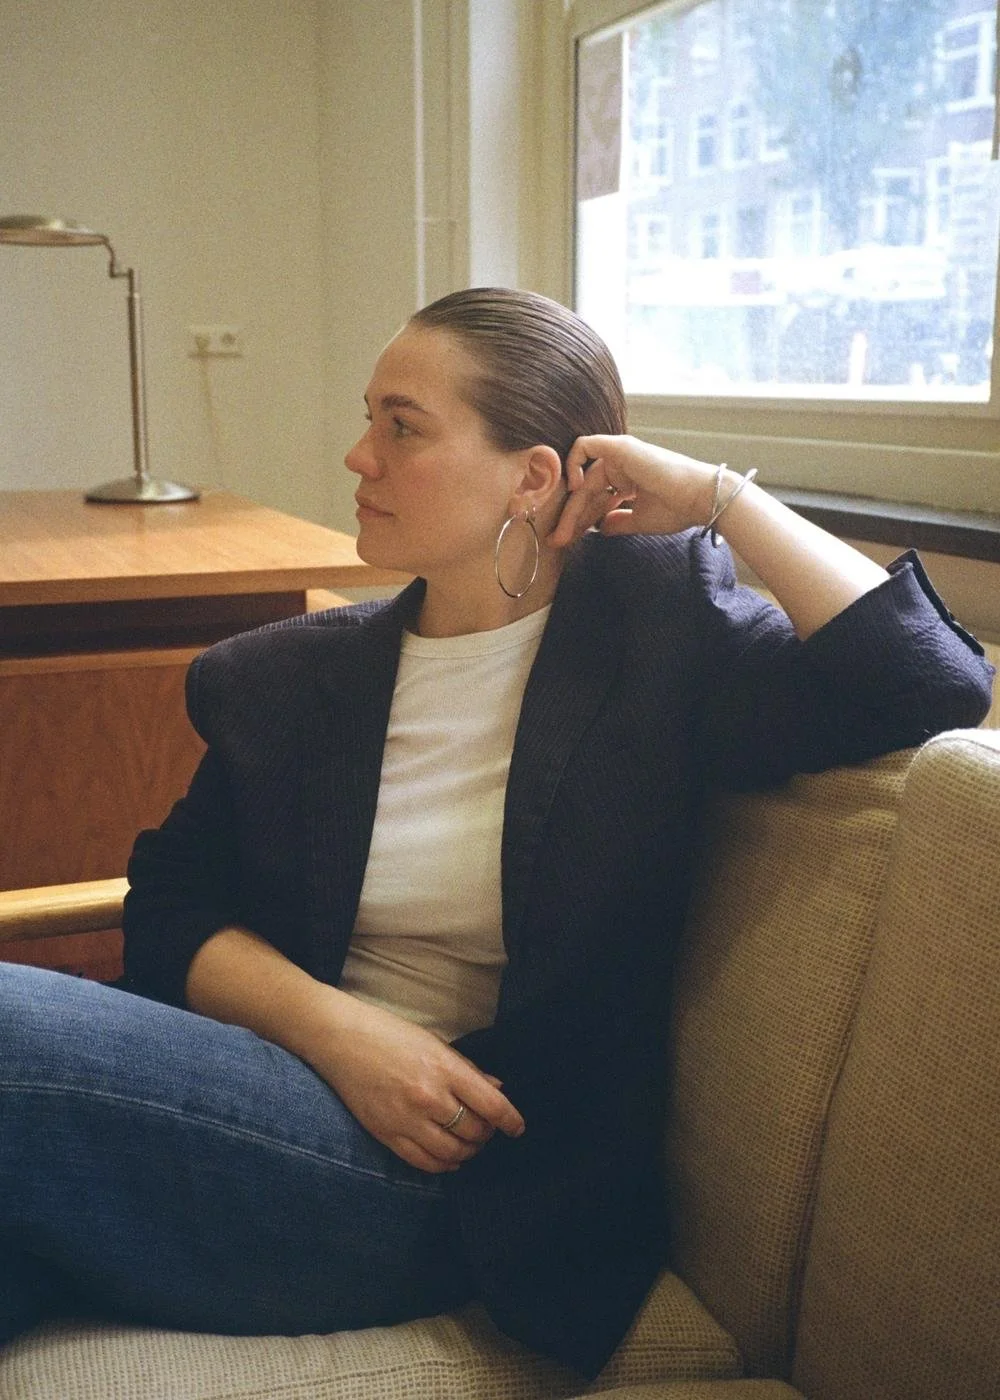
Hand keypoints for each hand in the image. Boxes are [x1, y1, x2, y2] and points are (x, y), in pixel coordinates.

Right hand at [304, 990, 524, 1173]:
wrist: (342, 1040)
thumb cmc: (390, 1035)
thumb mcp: (434, 1043)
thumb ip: (466, 1070)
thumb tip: (497, 1088)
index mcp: (443, 1068)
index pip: (490, 1103)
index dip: (510, 1120)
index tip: (518, 1128)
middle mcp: (428, 1096)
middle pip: (473, 1130)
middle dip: (486, 1134)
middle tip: (486, 1130)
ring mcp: (406, 1118)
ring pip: (452, 1151)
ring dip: (467, 1152)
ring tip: (468, 1144)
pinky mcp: (387, 1134)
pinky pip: (423, 1162)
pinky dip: (443, 1165)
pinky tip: (449, 1158)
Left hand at [548, 434, 719, 548]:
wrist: (699, 499)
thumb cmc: (677, 509)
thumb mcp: (640, 521)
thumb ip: (618, 522)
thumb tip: (600, 528)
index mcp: (627, 480)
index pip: (593, 499)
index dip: (578, 519)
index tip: (566, 540)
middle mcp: (621, 465)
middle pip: (584, 491)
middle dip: (570, 517)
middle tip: (558, 540)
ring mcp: (619, 454)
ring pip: (582, 477)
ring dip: (571, 505)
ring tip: (564, 530)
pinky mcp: (620, 447)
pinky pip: (585, 446)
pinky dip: (573, 463)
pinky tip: (575, 489)